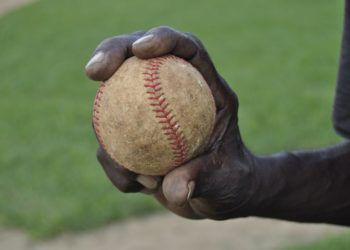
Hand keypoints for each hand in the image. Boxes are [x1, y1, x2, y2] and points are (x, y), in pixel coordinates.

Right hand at [85, 26, 256, 219]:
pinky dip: (117, 166)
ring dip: (110, 134)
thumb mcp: (225, 180)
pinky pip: (111, 140)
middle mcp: (175, 92)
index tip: (139, 49)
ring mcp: (151, 110)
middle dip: (113, 52)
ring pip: (114, 99)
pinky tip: (136, 186)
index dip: (164, 39)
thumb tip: (174, 191)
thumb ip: (200, 179)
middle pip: (140, 58)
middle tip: (93, 71)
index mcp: (207, 90)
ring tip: (139, 178)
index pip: (187, 50)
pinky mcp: (134, 132)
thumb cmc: (230, 179)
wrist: (220, 191)